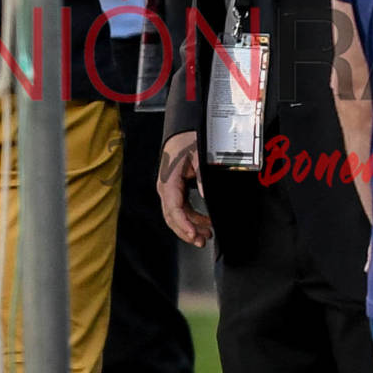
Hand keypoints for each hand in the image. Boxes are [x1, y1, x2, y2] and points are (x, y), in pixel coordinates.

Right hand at [157, 130, 211, 247]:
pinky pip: (182, 209)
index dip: (183, 225)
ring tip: (206, 235)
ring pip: (177, 216)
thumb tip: (206, 196)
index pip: (173, 209)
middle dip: (186, 232)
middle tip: (202, 241)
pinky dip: (192, 218)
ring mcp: (169, 190)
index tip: (193, 235)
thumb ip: (202, 175)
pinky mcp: (176, 190)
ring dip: (190, 227)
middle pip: (172, 217)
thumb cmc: (186, 140)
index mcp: (168, 180)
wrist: (182, 132)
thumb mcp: (198, 155)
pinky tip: (204, 222)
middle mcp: (165, 188)